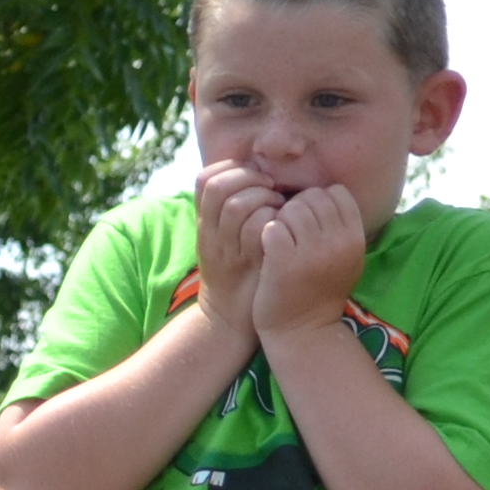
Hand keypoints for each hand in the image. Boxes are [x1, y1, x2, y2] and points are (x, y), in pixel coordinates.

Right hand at [190, 159, 279, 329]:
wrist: (230, 319)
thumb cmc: (237, 273)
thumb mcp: (224, 239)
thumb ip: (233, 209)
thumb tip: (257, 174)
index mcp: (205, 223)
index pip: (206, 178)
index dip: (233, 169)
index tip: (255, 179)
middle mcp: (210, 233)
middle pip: (221, 187)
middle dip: (251, 180)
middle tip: (272, 191)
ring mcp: (226, 248)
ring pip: (239, 205)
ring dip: (266, 200)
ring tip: (280, 209)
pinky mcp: (247, 262)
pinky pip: (259, 228)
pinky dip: (275, 221)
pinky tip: (284, 228)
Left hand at [251, 182, 370, 340]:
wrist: (302, 332)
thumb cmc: (319, 292)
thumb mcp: (345, 258)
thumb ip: (341, 227)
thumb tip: (326, 193)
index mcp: (355, 238)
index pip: (337, 192)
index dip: (317, 199)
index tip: (307, 219)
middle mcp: (338, 242)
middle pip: (313, 196)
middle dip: (296, 207)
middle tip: (288, 230)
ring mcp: (312, 252)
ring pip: (292, 208)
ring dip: (279, 219)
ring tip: (278, 240)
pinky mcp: (284, 262)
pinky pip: (272, 227)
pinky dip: (266, 233)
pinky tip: (267, 248)